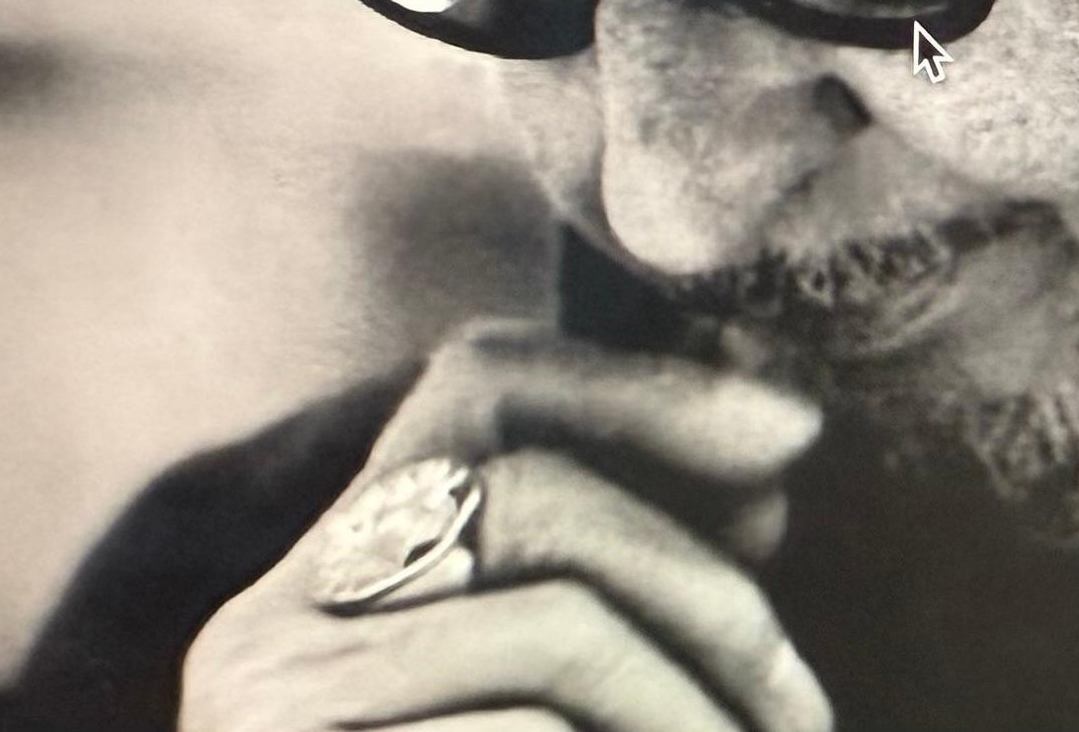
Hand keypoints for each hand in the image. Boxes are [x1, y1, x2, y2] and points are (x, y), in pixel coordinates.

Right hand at [179, 331, 831, 731]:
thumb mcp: (564, 693)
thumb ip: (635, 576)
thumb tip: (775, 452)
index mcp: (337, 575)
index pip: (482, 381)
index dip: (642, 383)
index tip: (796, 427)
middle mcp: (273, 625)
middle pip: (538, 501)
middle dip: (709, 589)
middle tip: (806, 717)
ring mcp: (281, 714)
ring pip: (556, 627)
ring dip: (699, 713)